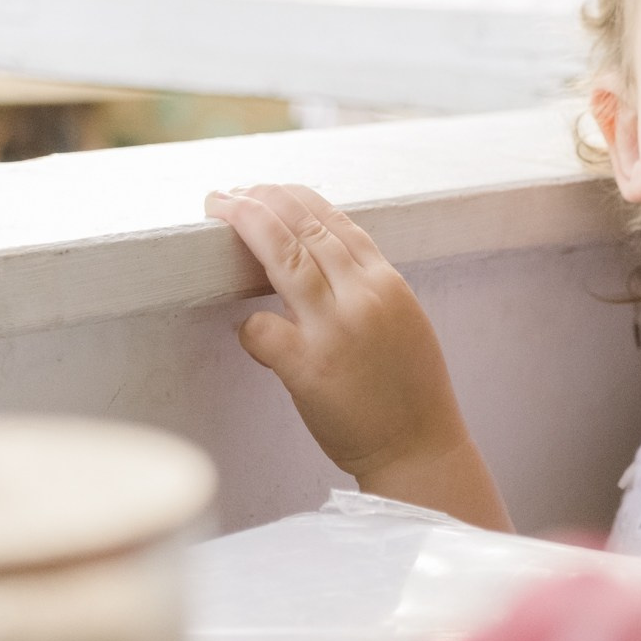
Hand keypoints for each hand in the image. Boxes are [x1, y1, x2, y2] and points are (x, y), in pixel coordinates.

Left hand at [207, 184, 510, 529]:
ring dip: (245, 224)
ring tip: (219, 209)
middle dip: (260, 200)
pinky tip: (252, 334)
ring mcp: (335, 330)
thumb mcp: (401, 321)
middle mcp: (364, 297)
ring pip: (281, 255)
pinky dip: (250, 326)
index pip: (335, 222)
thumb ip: (365, 287)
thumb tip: (319, 257)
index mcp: (389, 284)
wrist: (420, 449)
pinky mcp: (308, 368)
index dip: (294, 199)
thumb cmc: (408, 391)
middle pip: (303, 227)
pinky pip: (260, 328)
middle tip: (229, 193)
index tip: (266, 190)